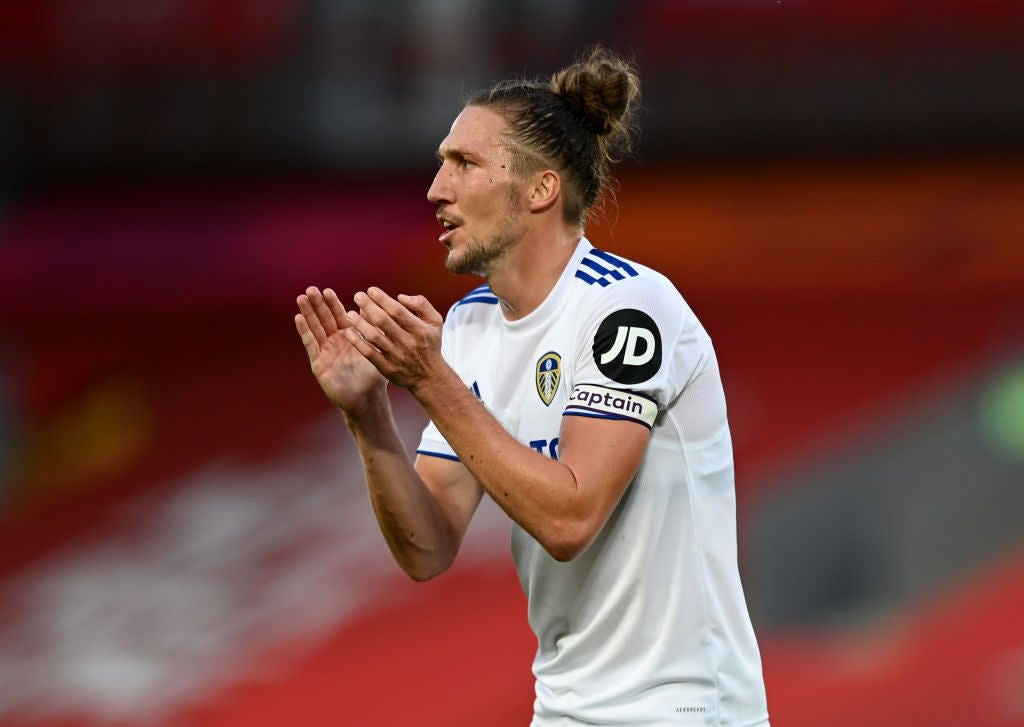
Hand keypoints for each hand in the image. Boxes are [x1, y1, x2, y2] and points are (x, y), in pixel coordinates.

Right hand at [295, 286, 386, 413]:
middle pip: (324, 319)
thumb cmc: (374, 375)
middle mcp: (335, 341)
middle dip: (317, 304)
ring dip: (308, 313)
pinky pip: (311, 344)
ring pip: (315, 328)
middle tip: (311, 289)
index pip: (339, 315)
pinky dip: (305, 331)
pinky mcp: (318, 363)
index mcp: (349, 335)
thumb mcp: (375, 348)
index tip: (326, 290)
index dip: (332, 303)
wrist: (367, 398)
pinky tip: (298, 318)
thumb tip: (371, 305)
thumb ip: (372, 327)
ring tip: (301, 298)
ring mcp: (325, 351)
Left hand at [343, 288, 445, 391]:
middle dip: (369, 306)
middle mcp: (408, 342)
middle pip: (384, 322)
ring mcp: (397, 356)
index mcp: (419, 330)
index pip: (398, 311)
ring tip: (349, 314)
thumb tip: (400, 297)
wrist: (429, 376)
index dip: (382, 299)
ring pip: (374, 337)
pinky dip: (358, 343)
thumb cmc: (429, 343)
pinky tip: (349, 333)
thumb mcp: (435, 322)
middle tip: (357, 295)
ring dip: (360, 324)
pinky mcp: (387, 368)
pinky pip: (370, 354)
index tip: (371, 290)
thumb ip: (421, 304)